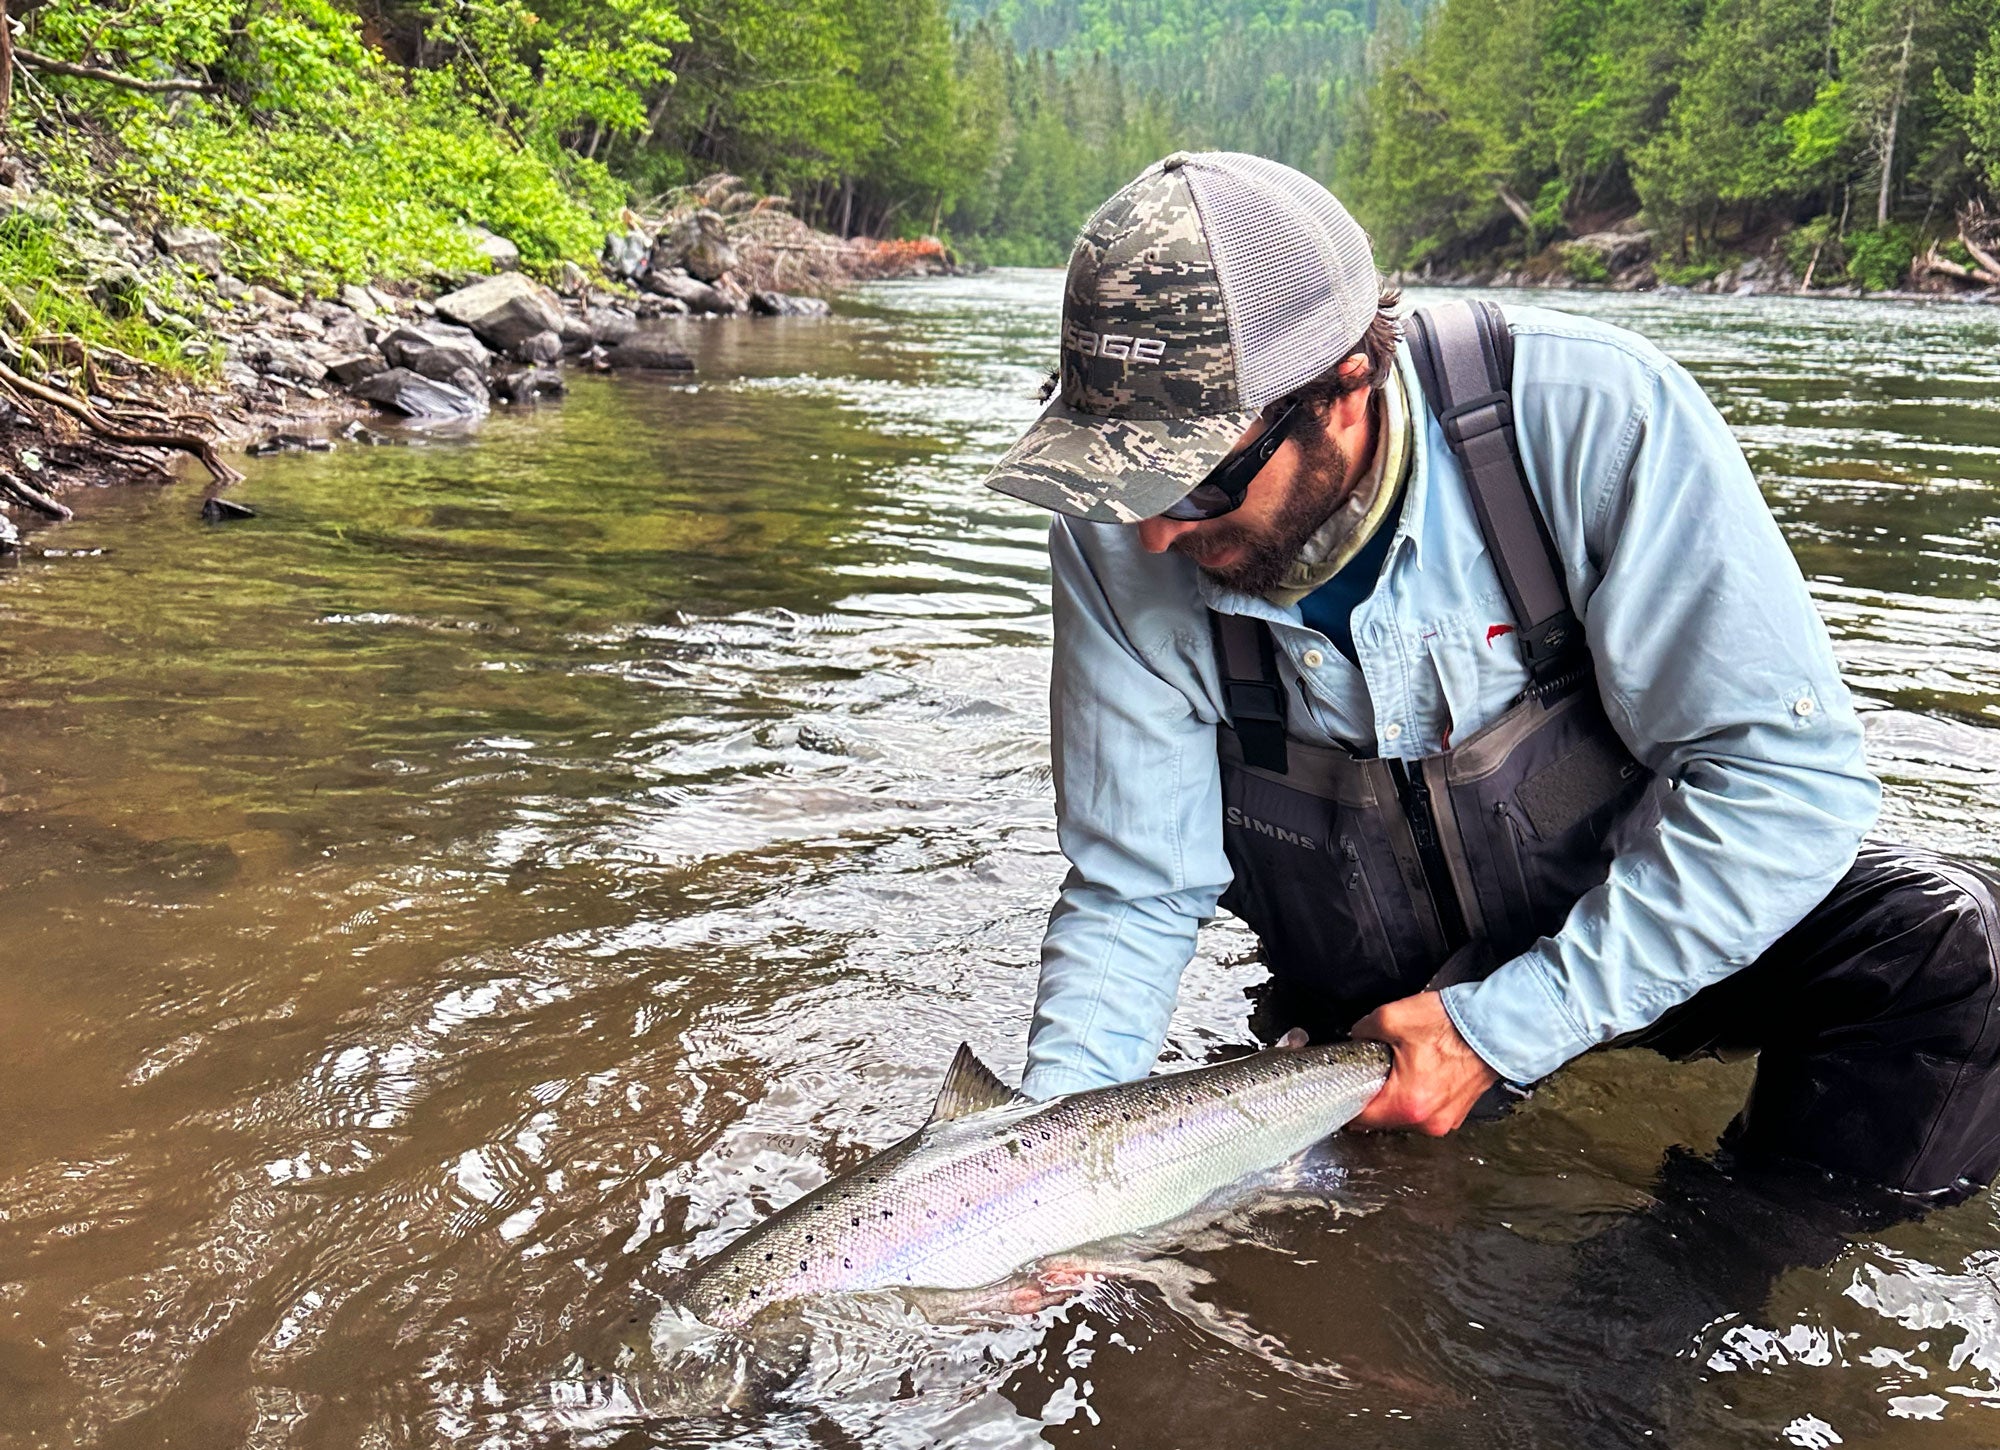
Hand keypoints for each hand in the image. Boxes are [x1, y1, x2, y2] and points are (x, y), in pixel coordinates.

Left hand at [1347, 991, 1500, 1136]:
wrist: (1497, 1027)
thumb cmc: (1454, 1026)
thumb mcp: (1394, 1017)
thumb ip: (1363, 1030)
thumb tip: (1356, 1036)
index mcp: (1408, 1103)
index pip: (1361, 1118)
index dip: (1346, 1101)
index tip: (1341, 1089)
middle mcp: (1427, 1121)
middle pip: (1383, 1119)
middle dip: (1373, 1096)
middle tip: (1373, 1069)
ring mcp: (1445, 1120)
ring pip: (1405, 1115)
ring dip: (1397, 1096)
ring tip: (1401, 1067)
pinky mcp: (1457, 1113)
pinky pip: (1426, 1111)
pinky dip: (1419, 1096)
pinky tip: (1421, 1072)